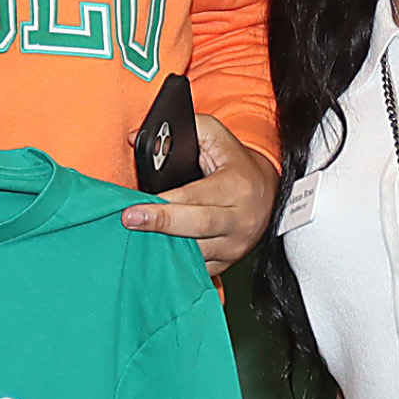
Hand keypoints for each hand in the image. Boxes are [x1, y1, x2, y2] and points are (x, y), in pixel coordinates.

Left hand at [121, 114, 279, 275]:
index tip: (136, 204)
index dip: (165, 202)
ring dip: (164, 247)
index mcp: (237, 187)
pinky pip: (199, 269)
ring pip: (197, 252)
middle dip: (161, 223)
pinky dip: (175, 263)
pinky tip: (155, 254)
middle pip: (198, 226)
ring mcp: (235, 245)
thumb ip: (184, 129)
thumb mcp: (216, 136)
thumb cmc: (236, 164)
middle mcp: (240, 219)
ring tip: (136, 240)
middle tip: (129, 220)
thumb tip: (135, 137)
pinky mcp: (228, 262)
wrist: (269, 194)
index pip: (197, 196)